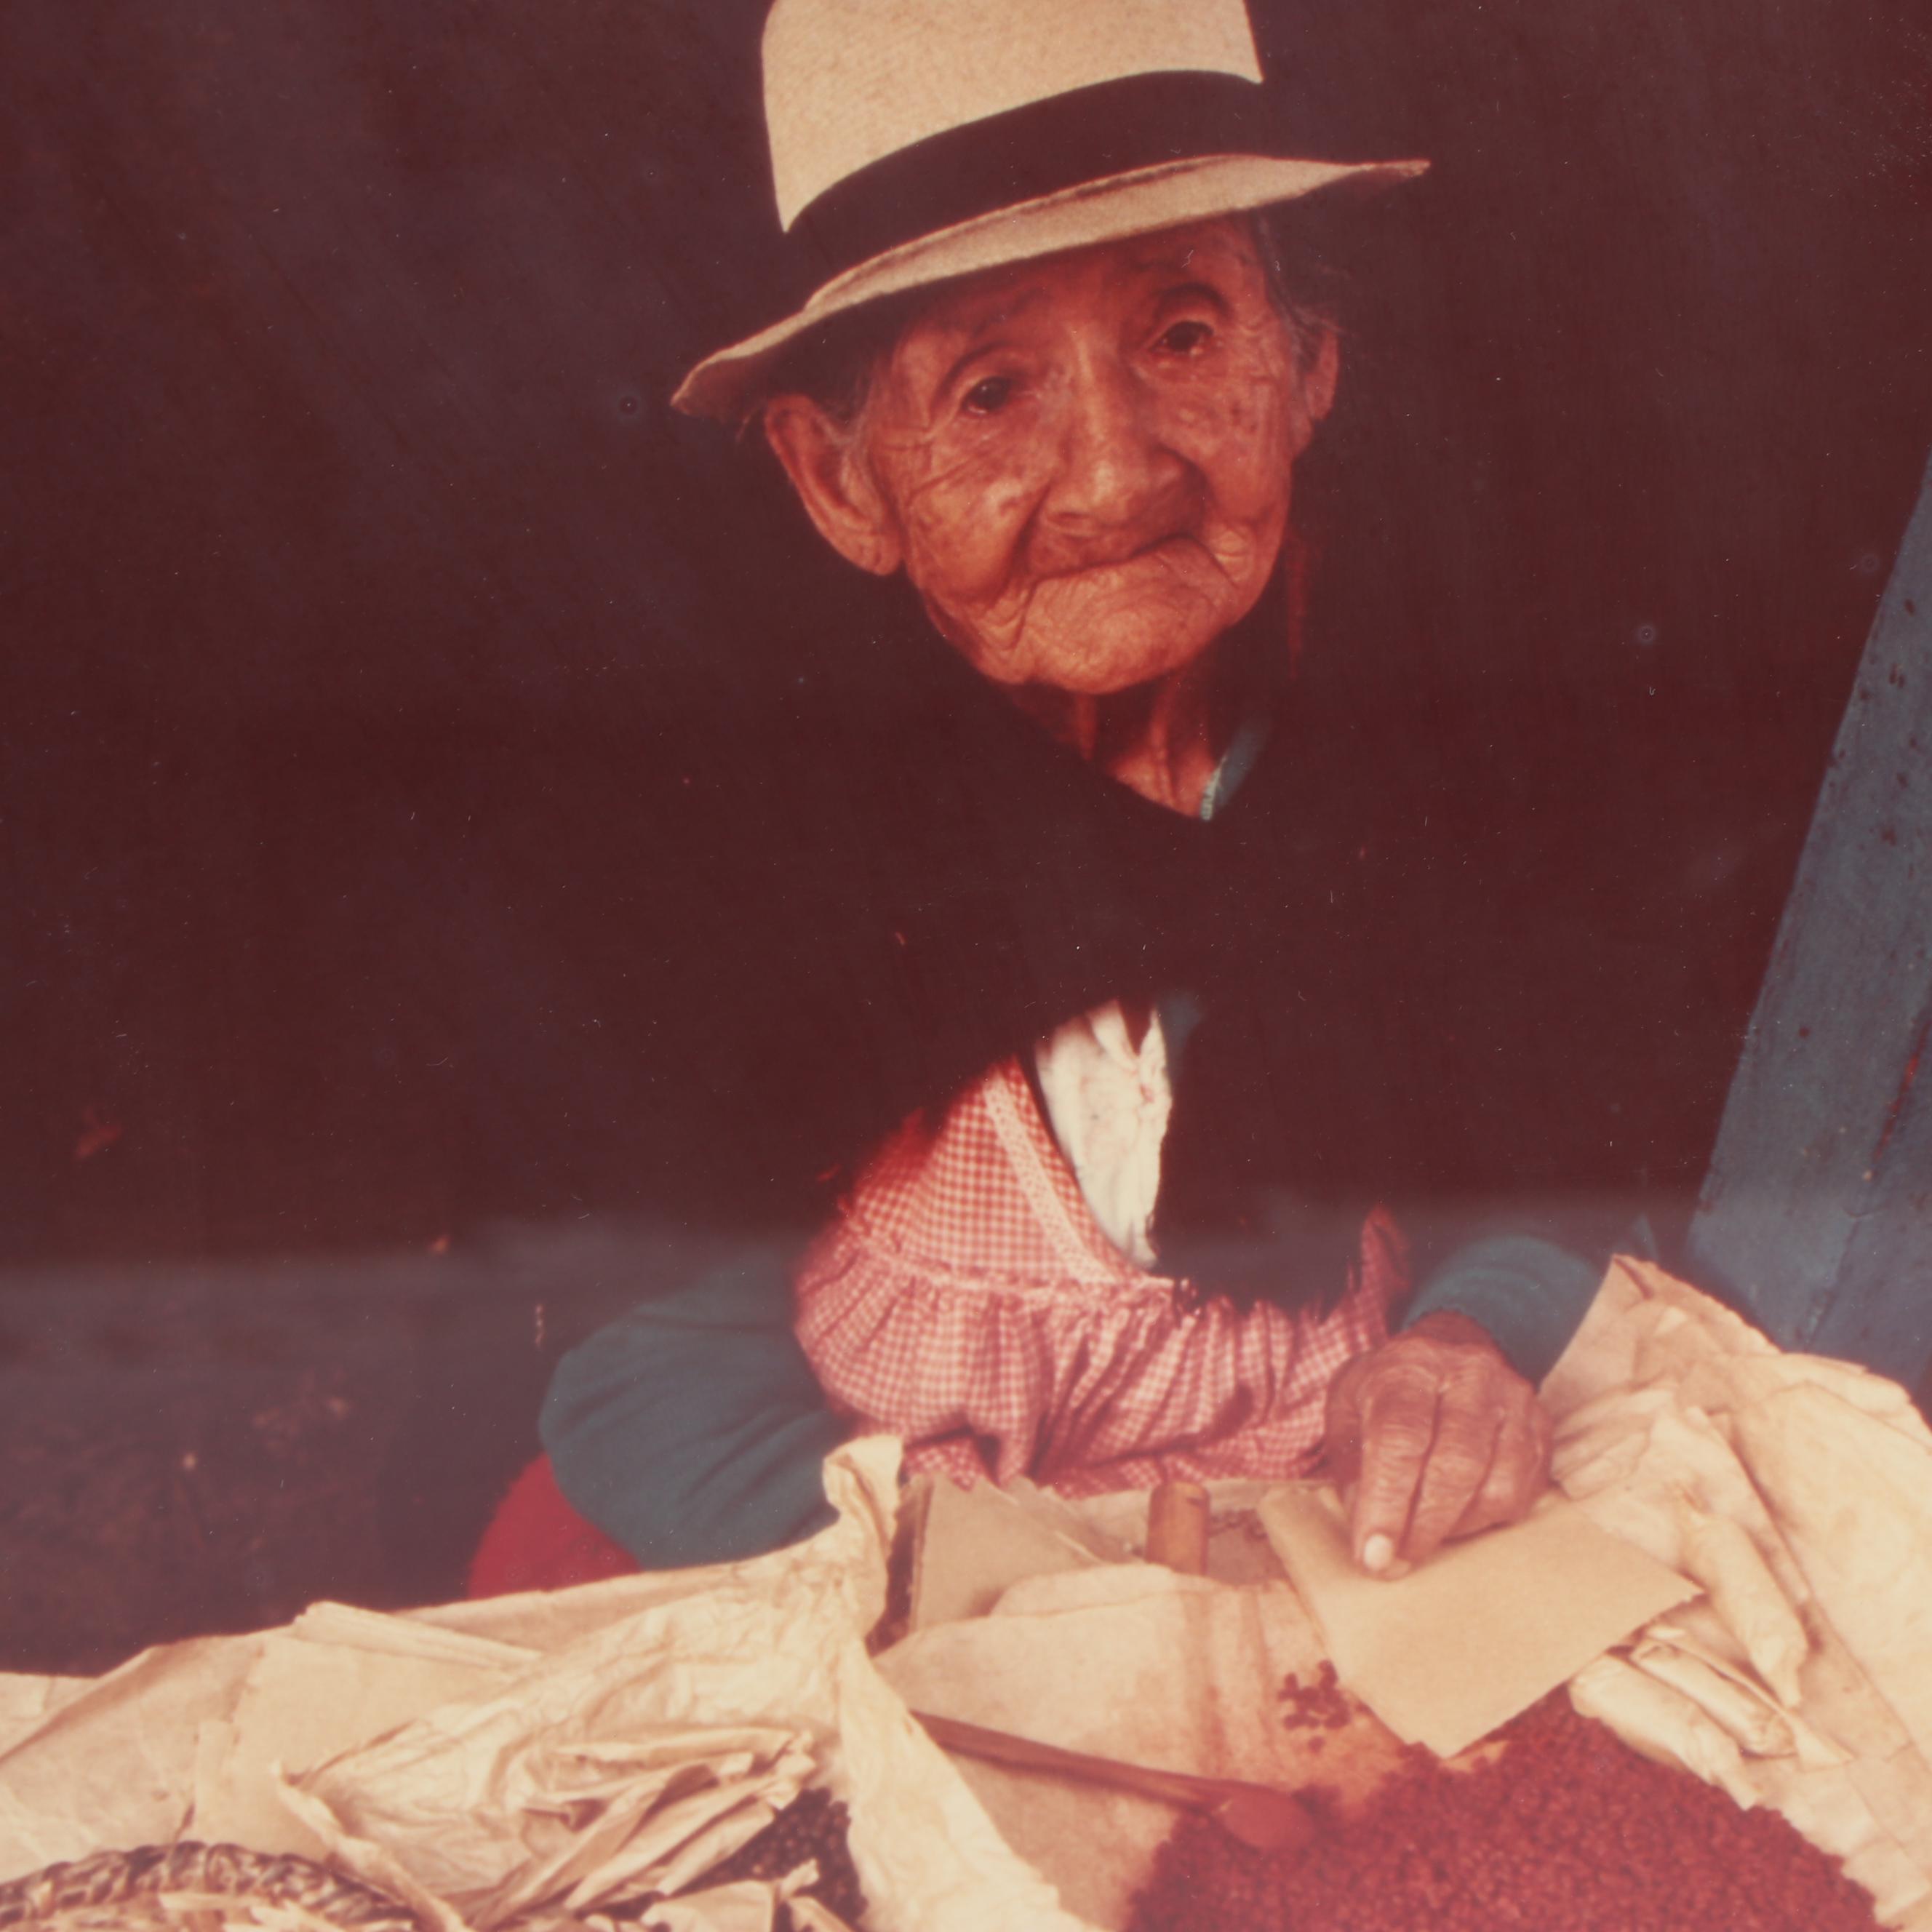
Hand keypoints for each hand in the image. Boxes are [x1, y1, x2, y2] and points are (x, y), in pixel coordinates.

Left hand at [1322, 1310, 1551, 1575]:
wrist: (1452, 1344)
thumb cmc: (1390, 1387)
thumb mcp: (1347, 1407)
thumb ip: (1351, 1466)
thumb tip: (1369, 1533)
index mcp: (1409, 1367)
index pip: (1400, 1438)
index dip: (1387, 1503)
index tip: (1374, 1555)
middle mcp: (1468, 1376)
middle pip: (1455, 1466)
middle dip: (1423, 1527)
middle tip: (1398, 1560)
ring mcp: (1513, 1400)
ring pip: (1497, 1486)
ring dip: (1457, 1526)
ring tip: (1426, 1530)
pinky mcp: (1541, 1427)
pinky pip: (1524, 1492)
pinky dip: (1489, 1518)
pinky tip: (1460, 1513)